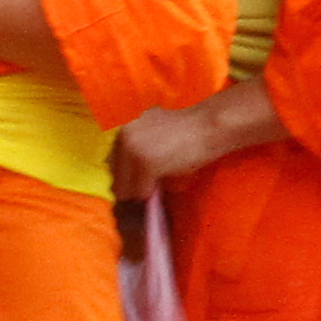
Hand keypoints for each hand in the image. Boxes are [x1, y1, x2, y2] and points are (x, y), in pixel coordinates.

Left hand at [116, 86, 250, 190]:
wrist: (208, 126)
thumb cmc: (185, 131)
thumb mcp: (152, 133)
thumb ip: (135, 147)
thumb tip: (121, 180)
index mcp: (123, 127)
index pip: (112, 163)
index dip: (125, 177)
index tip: (135, 184)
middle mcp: (123, 136)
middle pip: (116, 176)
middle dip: (130, 187)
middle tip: (147, 190)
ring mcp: (133, 150)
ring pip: (126, 187)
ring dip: (140, 192)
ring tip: (154, 188)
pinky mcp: (146, 163)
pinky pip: (141, 191)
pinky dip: (151, 194)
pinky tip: (161, 187)